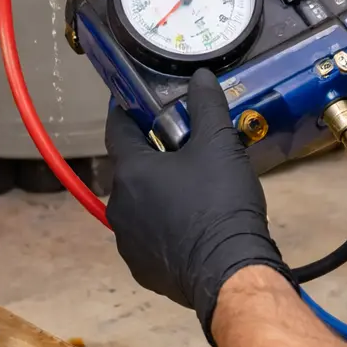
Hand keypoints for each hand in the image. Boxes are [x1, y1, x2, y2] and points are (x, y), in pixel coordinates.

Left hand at [105, 69, 294, 340]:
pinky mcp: (141, 268)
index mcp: (130, 170)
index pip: (118, 128)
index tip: (137, 98)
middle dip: (153, 153)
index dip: (128, 110)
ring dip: (157, 191)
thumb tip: (199, 76)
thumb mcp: (220, 145)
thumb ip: (206, 106)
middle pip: (131, 167)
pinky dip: (163, 224)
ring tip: (192, 186)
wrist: (228, 270)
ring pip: (139, 203)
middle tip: (184, 144)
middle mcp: (118, 204)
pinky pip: (148, 235)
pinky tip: (191, 222)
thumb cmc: (220, 202)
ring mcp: (127, 241)